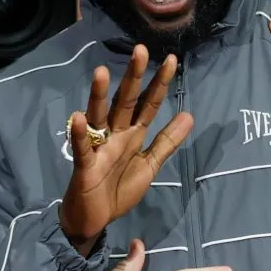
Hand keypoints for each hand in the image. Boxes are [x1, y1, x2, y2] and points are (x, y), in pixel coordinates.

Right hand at [60, 46, 192, 254]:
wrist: (93, 221)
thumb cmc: (117, 190)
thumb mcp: (149, 166)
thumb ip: (167, 142)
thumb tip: (190, 114)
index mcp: (132, 135)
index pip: (148, 104)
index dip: (160, 84)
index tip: (172, 59)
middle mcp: (115, 135)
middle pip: (125, 102)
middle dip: (133, 77)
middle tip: (141, 50)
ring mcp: (98, 148)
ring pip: (99, 117)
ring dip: (98, 95)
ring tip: (101, 72)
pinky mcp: (84, 166)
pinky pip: (82, 148)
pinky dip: (80, 133)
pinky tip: (79, 117)